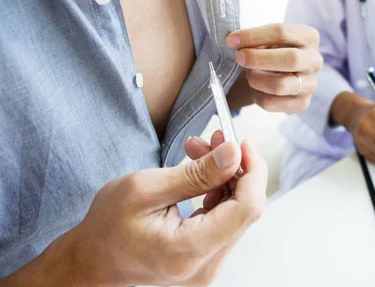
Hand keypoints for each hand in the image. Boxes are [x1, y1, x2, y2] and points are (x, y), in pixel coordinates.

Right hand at [32, 132, 266, 286]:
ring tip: (197, 150)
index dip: (252, 172)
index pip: (246, 209)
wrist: (91, 259)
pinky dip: (217, 190)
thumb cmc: (107, 226)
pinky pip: (225, 219)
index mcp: (190, 251)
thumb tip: (234, 155)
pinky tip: (199, 172)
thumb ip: (196, 173)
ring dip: (224, 176)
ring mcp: (207, 265)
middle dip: (235, 168)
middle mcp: (205, 266)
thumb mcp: (146, 188)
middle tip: (215, 138)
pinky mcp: (205, 257)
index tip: (242, 144)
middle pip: (245, 209)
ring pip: (237, 211)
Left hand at [226, 24, 322, 113]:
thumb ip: (255, 39)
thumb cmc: (274, 52)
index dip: (253, 36)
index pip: (282, 32)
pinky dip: (258, 96)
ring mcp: (311, 84)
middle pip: (290, 59)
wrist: (284, 75)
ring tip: (248, 75)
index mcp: (309, 37)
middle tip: (238, 58)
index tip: (231, 40)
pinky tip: (255, 90)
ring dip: (257, 79)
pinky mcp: (302, 103)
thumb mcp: (269, 40)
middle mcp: (314, 61)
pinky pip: (274, 103)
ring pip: (281, 85)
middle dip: (258, 59)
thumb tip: (234, 42)